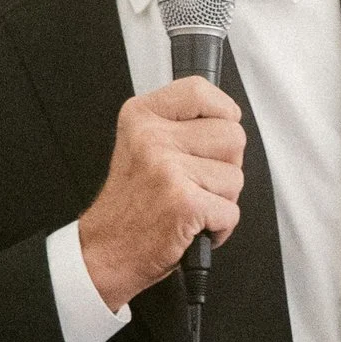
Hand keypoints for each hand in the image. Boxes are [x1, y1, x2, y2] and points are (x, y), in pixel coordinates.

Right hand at [76, 78, 246, 307]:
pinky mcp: (184, 203)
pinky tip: (193, 227)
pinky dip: (220, 228)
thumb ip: (178, 126)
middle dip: (226, 165)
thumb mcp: (141, 145)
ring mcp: (168, 169)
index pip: (200, 90)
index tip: (218, 128)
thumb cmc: (130, 205)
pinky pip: (231, 211)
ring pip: (235, 177)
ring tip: (191, 205)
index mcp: (141, 116)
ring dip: (221, 200)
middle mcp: (152, 137)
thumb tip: (228, 119)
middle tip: (197, 182)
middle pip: (232, 136)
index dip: (222, 112)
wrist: (105, 251)